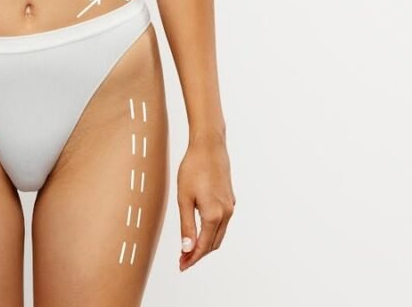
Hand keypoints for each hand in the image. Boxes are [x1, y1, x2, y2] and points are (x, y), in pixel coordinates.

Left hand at [177, 138, 234, 270]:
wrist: (209, 146)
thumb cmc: (193, 169)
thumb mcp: (184, 198)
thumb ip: (186, 226)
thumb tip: (187, 248)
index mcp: (214, 215)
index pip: (203, 246)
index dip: (192, 258)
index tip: (181, 265)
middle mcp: (226, 213)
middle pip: (213, 244)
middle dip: (198, 254)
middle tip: (183, 260)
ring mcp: (230, 206)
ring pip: (219, 234)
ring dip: (205, 244)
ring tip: (189, 248)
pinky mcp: (230, 199)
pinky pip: (222, 223)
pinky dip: (211, 231)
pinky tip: (200, 230)